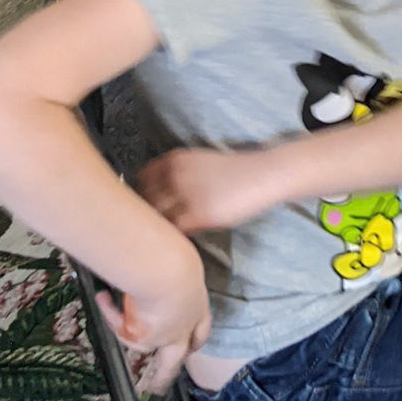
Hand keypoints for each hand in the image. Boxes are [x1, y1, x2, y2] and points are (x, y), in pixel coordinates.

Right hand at [94, 249, 210, 394]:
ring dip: (132, 344)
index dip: (195, 337)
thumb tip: (166, 254)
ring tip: (122, 346)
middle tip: (160, 385)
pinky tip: (102, 297)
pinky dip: (110, 313)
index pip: (201, 328)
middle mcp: (183, 327)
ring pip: (146, 349)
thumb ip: (176, 269)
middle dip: (168, 373)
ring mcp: (163, 336)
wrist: (171, 274)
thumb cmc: (181, 259)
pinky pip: (122, 329)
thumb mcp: (184, 263)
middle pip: (176, 358)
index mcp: (199, 306)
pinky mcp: (143, 337)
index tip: (193, 344)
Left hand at [136, 145, 279, 235]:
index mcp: (175, 159)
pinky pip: (174, 230)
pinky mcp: (199, 214)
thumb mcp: (201, 162)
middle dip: (143, 213)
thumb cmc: (234, 171)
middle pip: (144, 199)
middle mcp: (176, 175)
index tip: (140, 205)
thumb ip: (177, 173)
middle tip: (144, 227)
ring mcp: (187, 194)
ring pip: (156, 217)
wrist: (262, 175)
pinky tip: (175, 241)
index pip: (142, 178)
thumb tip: (156, 193)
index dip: (139, 194)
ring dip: (154, 227)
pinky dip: (172, 236)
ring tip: (156, 238)